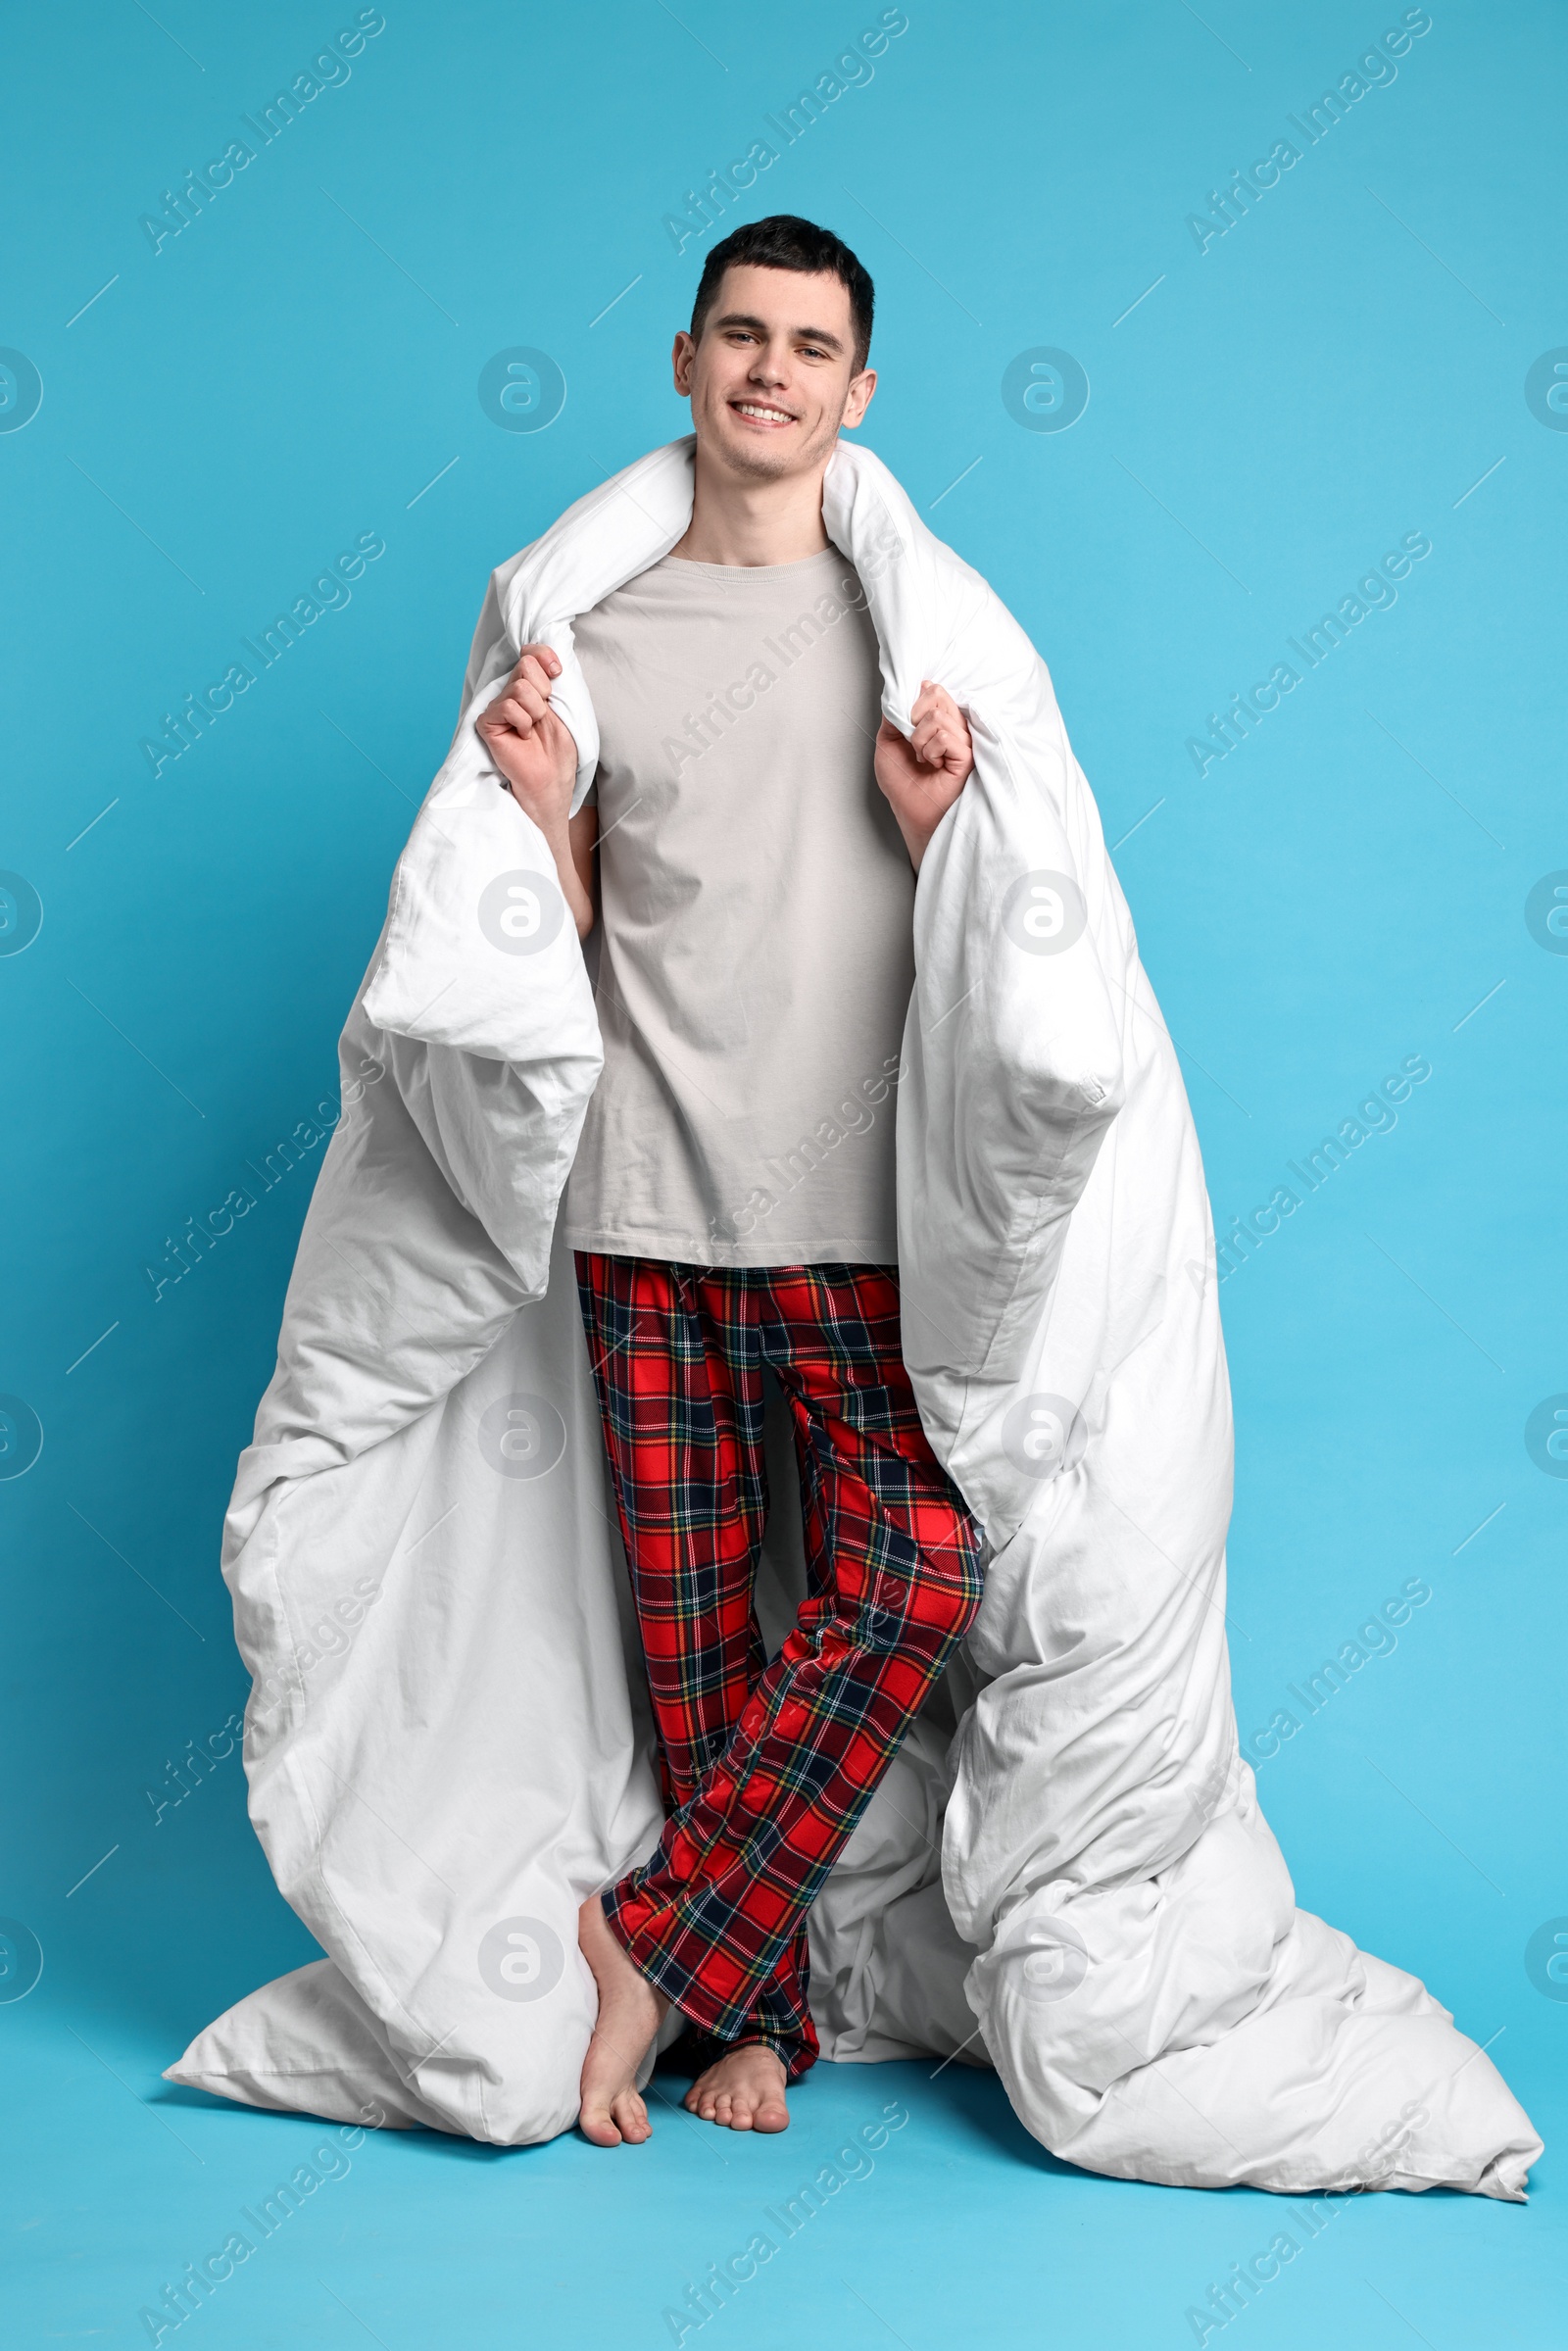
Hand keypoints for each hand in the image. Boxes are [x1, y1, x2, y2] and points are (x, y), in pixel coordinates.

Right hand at [476, 644, 578, 831]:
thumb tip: (546, 655)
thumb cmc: (560, 748)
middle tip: (543, 715)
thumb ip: (553, 678)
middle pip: (525, 665)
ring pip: (519, 687)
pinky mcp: (487, 722)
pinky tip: (522, 737)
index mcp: (530, 685)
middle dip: (544, 691)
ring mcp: (497, 707)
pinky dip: (523, 722)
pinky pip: (508, 706)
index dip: (544, 657)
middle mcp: (510, 692)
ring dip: (536, 711)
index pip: (530, 652)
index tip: (557, 674)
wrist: (552, 778)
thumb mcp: (564, 706)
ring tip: (533, 728)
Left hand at [873, 680, 974, 870]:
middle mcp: (952, 727)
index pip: (931, 689)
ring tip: (922, 759)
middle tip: (912, 741)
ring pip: (938, 716)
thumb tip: (898, 693)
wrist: (910, 812)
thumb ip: (892, 716)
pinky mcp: (967, 756)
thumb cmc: (902, 784)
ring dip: (919, 740)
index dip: (914, 699)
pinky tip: (932, 765)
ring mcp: (962, 740)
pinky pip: (946, 736)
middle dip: (914, 715)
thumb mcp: (887, 743)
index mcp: (937, 721)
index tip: (905, 721)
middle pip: (937, 694)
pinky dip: (930, 750)